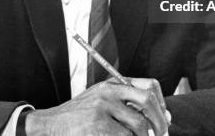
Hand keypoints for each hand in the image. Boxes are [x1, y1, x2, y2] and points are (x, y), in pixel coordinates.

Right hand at [25, 78, 168, 135]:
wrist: (50, 124)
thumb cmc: (78, 117)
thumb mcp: (100, 102)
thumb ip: (125, 105)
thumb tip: (162, 117)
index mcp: (111, 85)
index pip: (148, 86)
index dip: (161, 103)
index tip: (165, 118)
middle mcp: (108, 92)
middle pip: (148, 100)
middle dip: (159, 121)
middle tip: (162, 134)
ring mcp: (102, 107)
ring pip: (139, 124)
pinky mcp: (97, 125)